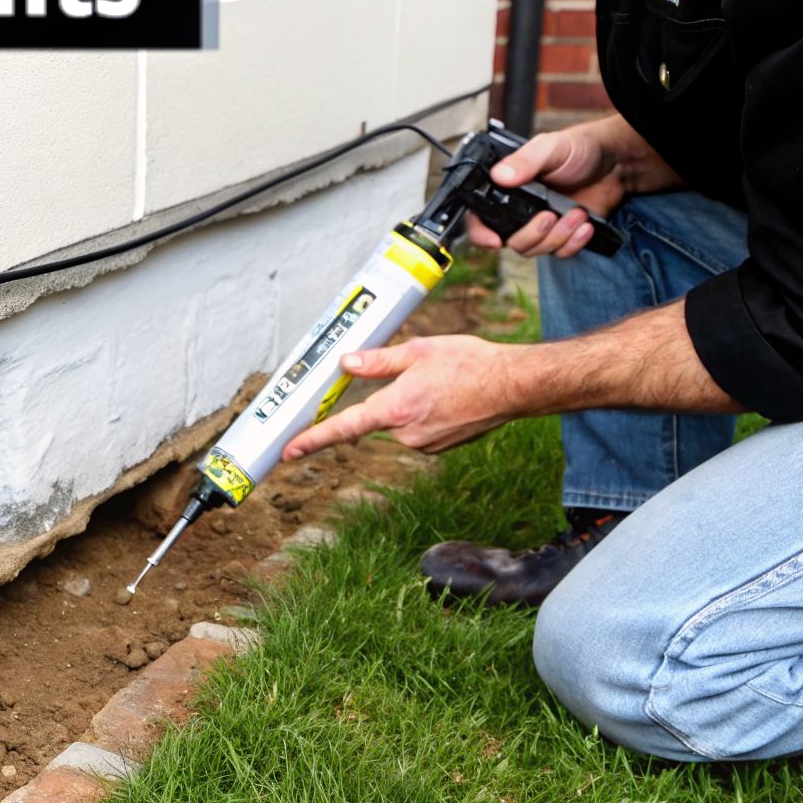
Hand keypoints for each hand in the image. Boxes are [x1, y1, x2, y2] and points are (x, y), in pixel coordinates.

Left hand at [281, 335, 525, 460]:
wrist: (513, 387)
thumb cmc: (470, 364)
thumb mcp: (418, 351)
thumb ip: (377, 361)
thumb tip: (346, 364)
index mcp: (396, 408)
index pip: (344, 428)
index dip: (313, 440)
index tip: (289, 451)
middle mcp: (406, 433)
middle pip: (375, 418)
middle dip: (386, 399)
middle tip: (418, 378)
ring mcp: (423, 444)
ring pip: (398, 423)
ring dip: (407, 405)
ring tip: (439, 384)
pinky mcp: (438, 448)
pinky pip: (417, 430)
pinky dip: (423, 414)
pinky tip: (446, 398)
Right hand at [468, 114, 679, 258]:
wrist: (616, 163)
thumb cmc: (580, 148)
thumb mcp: (550, 147)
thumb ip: (525, 161)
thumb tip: (499, 176)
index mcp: (506, 188)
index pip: (479, 217)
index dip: (480, 233)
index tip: (495, 240)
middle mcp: (519, 210)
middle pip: (510, 240)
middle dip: (531, 234)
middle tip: (549, 216)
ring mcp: (540, 225)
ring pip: (534, 250)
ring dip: (557, 237)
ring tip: (576, 214)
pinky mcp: (562, 235)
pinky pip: (560, 253)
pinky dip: (573, 243)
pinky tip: (585, 224)